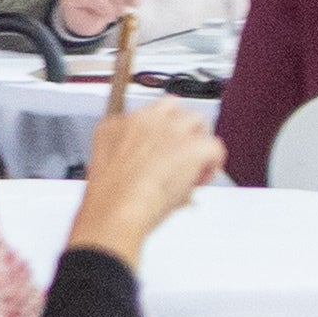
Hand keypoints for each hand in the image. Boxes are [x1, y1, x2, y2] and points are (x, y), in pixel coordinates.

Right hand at [68, 98, 223, 263]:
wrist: (117, 207)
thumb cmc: (109, 197)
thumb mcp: (103, 166)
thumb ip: (124, 155)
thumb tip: (144, 168)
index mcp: (120, 123)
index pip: (147, 114)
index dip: (159, 133)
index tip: (161, 150)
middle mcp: (146, 119)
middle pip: (174, 109)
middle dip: (181, 130)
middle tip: (182, 155)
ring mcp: (171, 130)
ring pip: (197, 121)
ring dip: (198, 140)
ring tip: (196, 165)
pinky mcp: (192, 146)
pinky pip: (215, 146)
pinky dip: (214, 162)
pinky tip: (203, 178)